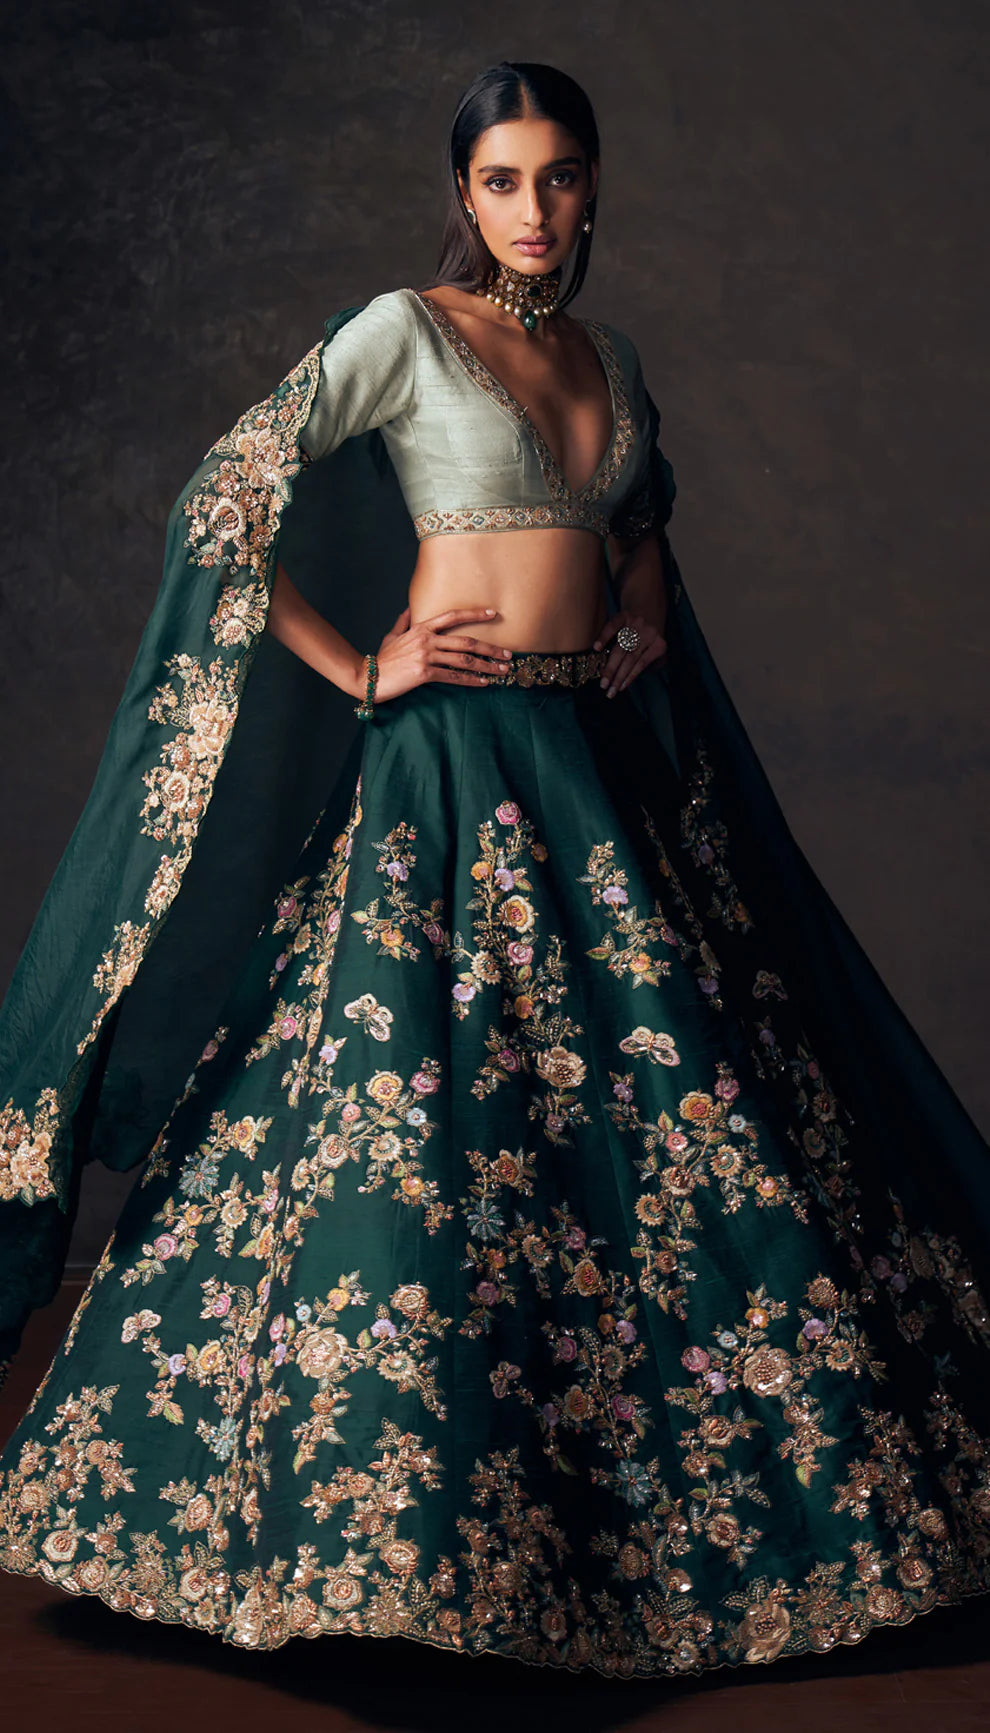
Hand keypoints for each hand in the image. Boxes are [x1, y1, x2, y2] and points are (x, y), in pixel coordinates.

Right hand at [365, 605, 513, 702]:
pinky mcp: (424, 673)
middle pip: (466, 640)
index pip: (453, 616)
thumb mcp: (392, 635)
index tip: (494, 614)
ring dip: (486, 666)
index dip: (475, 614)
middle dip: (491, 648)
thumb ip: (403, 621)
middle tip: (507, 654)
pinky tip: (483, 683)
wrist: (369, 678)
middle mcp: (426, 639)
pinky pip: (454, 676)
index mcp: (421, 627)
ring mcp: (426, 656)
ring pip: (464, 659)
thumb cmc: (382, 659)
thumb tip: (409, 609)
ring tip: (501, 670)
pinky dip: (471, 680)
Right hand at [592, 610, 666, 697]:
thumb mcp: (657, 650)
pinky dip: (604, 637)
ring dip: (610, 666)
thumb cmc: (650, 636)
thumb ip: (649, 665)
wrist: (649, 606)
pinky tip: (597, 648)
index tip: (619, 689)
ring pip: (620, 647)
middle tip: (608, 691)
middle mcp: (648, 633)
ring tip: (603, 681)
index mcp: (659, 644)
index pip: (641, 664)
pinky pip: (612, 627)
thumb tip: (629, 679)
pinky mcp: (624, 615)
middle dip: (618, 676)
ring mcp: (635, 623)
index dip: (630, 677)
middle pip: (630, 658)